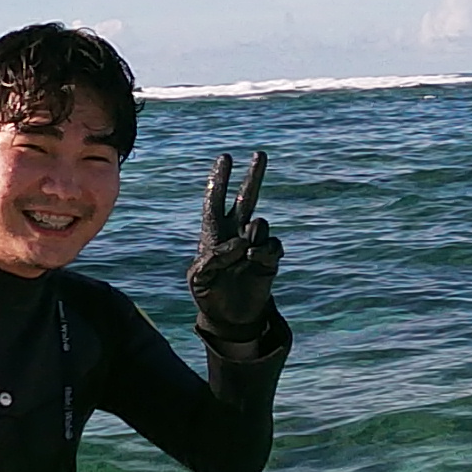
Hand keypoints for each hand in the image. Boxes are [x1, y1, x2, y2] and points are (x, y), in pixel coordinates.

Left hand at [188, 147, 281, 340]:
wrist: (230, 318)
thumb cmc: (209, 295)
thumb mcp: (198, 278)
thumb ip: (211, 259)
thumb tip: (238, 244)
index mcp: (213, 232)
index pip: (216, 200)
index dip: (220, 180)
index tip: (225, 158)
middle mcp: (236, 232)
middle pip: (247, 198)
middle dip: (253, 176)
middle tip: (260, 154)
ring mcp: (254, 244)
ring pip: (260, 222)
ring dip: (253, 232)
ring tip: (245, 250)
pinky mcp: (269, 258)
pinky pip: (272, 244)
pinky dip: (264, 249)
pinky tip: (254, 259)